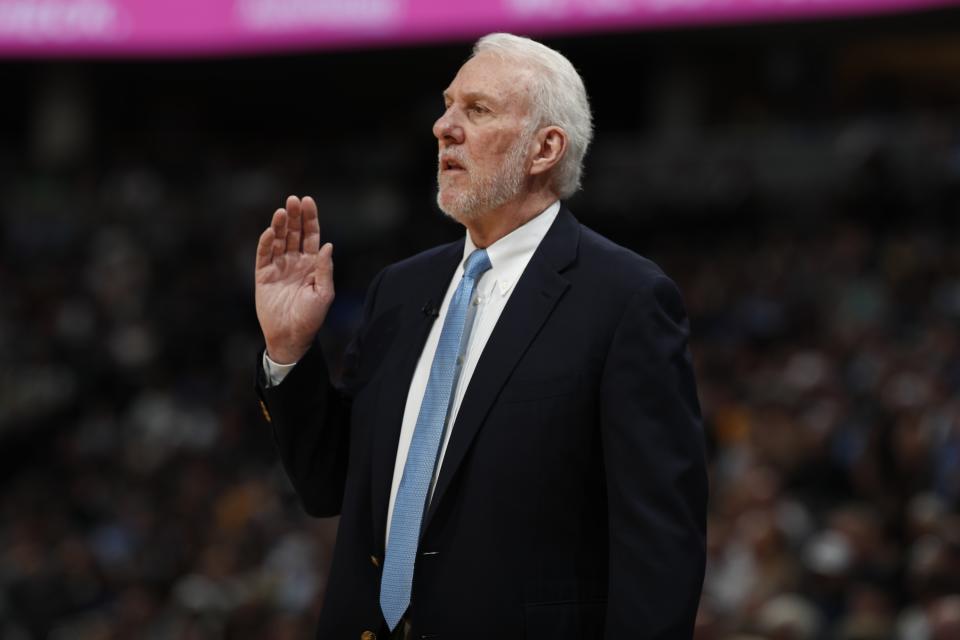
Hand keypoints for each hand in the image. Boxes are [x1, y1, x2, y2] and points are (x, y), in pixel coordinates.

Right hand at [255, 195, 333, 363]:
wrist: (290, 336)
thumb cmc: (311, 318)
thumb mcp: (324, 293)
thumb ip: (325, 269)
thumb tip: (329, 245)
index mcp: (312, 264)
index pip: (311, 236)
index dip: (310, 219)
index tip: (308, 202)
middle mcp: (295, 262)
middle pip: (294, 233)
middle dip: (294, 216)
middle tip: (293, 200)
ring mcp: (279, 267)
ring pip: (278, 240)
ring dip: (279, 225)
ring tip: (282, 211)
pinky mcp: (263, 275)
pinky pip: (264, 255)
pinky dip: (266, 243)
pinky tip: (269, 231)